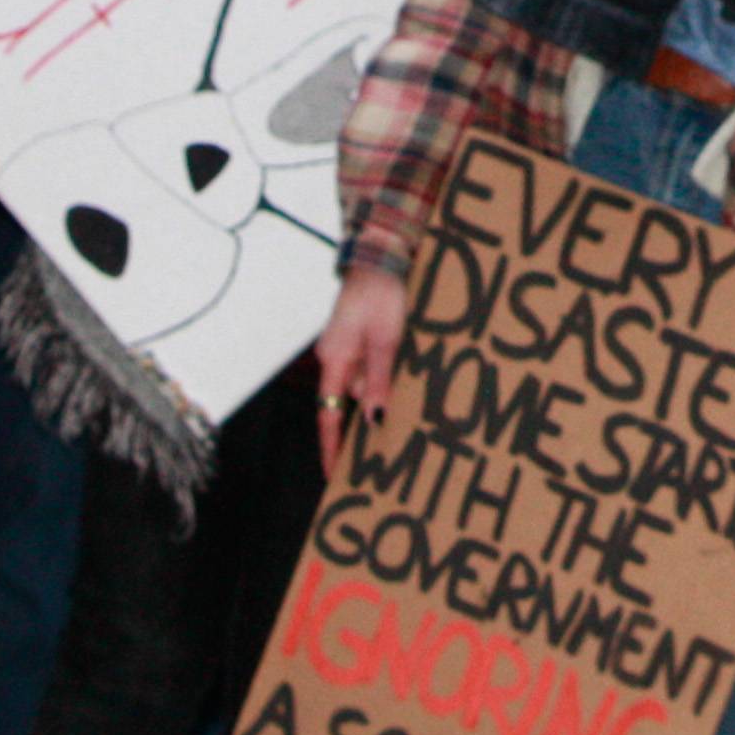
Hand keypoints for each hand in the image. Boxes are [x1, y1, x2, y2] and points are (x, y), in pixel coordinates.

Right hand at [315, 268, 408, 474]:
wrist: (376, 260)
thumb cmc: (380, 298)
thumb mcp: (385, 342)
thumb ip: (378, 381)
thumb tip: (373, 420)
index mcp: (334, 362)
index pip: (327, 415)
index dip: (330, 447)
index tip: (332, 475)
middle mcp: (333, 359)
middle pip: (348, 400)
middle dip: (367, 415)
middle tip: (387, 441)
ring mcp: (342, 348)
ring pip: (361, 383)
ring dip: (380, 388)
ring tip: (406, 387)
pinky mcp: (352, 340)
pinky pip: (364, 367)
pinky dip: (379, 374)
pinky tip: (399, 369)